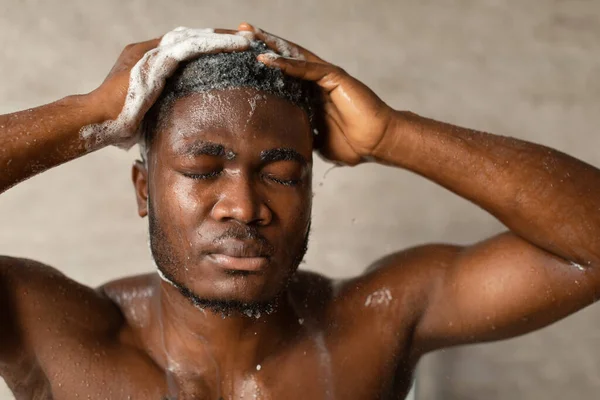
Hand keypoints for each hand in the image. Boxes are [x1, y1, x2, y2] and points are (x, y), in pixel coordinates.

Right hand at [83, 28, 250, 149]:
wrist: (96, 122)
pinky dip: (215, 44)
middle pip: (191, 37)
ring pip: (194, 38)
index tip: (230, 52)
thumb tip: (174, 127)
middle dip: (219, 37)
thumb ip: (160, 110)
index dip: (207, 47)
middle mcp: (148, 50)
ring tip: (247, 39)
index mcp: (146, 60)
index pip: (183, 48)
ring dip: (223, 38)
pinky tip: (235, 46)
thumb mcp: (146, 114)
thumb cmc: (116, 124)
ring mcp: (150, 52)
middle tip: (245, 38)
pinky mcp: (155, 60)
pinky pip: (191, 47)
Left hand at [238, 23, 394, 165]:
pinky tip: (267, 59)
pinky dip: (287, 63)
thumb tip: (281, 146)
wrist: (378, 143)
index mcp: (310, 94)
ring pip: (293, 55)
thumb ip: (300, 135)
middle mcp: (316, 80)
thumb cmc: (353, 144)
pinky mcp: (335, 77)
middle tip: (237, 32)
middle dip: (260, 45)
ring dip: (269, 44)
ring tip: (247, 33)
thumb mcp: (315, 141)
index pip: (281, 74)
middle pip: (283, 57)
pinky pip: (307, 68)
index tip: (237, 58)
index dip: (261, 65)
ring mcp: (325, 77)